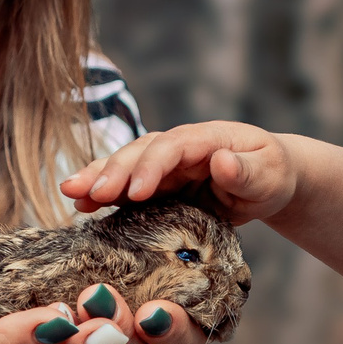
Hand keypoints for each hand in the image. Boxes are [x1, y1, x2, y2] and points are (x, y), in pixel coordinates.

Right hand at [61, 120, 299, 224]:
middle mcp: (178, 147)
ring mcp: (165, 165)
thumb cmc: (272, 174)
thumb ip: (246, 171)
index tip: (136, 192)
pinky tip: (80, 206)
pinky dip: (103, 194)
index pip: (172, 147)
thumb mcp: (269, 174)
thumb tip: (220, 160)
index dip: (151, 167)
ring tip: (70, 194)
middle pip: (140, 153)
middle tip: (87, 194)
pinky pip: (127, 188)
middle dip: (112, 172)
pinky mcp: (158, 185)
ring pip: (125, 166)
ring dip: (97, 178)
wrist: (267, 179)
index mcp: (205, 138)